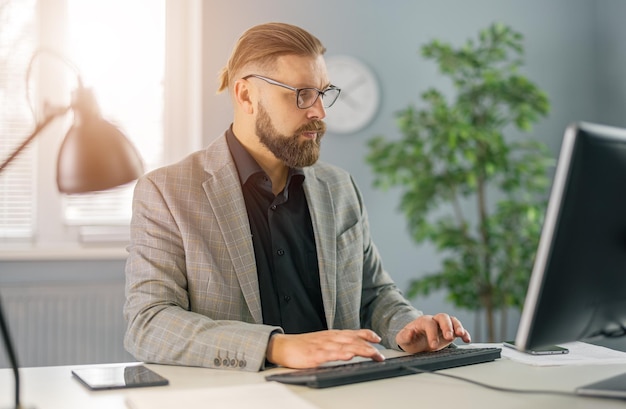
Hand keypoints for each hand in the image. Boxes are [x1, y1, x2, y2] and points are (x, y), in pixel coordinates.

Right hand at [266, 329, 384, 368]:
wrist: (283, 346)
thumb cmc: (303, 345)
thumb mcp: (323, 341)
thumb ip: (337, 343)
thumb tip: (352, 348)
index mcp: (332, 335)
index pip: (353, 333)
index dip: (366, 334)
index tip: (378, 338)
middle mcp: (330, 338)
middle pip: (352, 340)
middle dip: (368, 347)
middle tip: (380, 354)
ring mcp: (323, 346)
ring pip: (344, 346)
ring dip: (359, 350)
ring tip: (371, 354)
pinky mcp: (314, 355)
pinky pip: (329, 354)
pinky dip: (340, 354)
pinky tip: (347, 356)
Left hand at [396, 313, 470, 353]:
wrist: (416, 341)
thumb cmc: (410, 340)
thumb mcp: (403, 339)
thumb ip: (405, 336)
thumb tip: (410, 332)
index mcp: (423, 322)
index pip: (429, 323)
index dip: (432, 333)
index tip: (433, 346)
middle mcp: (434, 321)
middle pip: (443, 317)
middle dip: (447, 327)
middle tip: (448, 338)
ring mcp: (443, 325)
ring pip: (452, 320)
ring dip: (457, 326)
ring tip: (461, 334)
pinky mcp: (450, 332)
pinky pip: (459, 329)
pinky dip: (464, 333)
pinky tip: (467, 340)